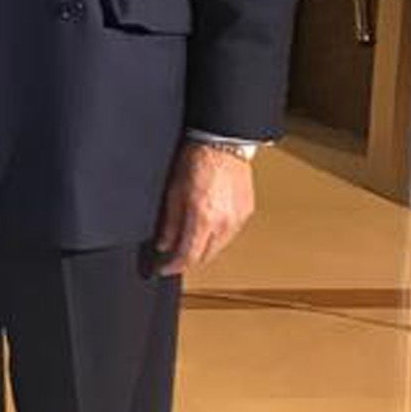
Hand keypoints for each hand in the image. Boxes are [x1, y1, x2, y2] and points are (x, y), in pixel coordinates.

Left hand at [153, 139, 255, 275]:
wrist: (223, 144)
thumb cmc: (196, 160)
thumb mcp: (173, 191)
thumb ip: (170, 222)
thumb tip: (164, 243)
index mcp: (202, 218)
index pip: (188, 256)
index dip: (174, 266)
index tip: (164, 267)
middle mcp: (222, 223)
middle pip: (205, 256)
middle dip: (189, 261)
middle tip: (175, 258)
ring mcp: (237, 219)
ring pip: (219, 247)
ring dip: (204, 250)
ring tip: (190, 243)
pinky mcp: (246, 213)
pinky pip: (230, 234)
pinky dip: (218, 237)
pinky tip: (208, 230)